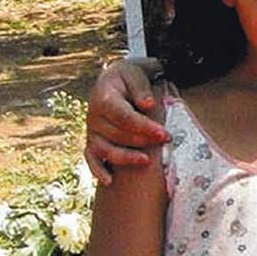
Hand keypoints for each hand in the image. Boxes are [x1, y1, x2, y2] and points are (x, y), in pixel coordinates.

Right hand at [84, 58, 167, 183]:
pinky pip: (91, 158)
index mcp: (103, 98)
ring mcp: (91, 131)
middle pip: (117, 135)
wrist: (113, 79)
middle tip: (165, 141)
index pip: (124, 117)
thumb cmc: (129, 77)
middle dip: (142, 140)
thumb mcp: (136, 74)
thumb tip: (148, 105)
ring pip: (104, 149)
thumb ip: (142, 89)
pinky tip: (110, 181)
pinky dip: (98, 170)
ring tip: (146, 161)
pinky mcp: (92, 141)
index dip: (144, 127)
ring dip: (125, 158)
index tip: (163, 133)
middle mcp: (93, 116)